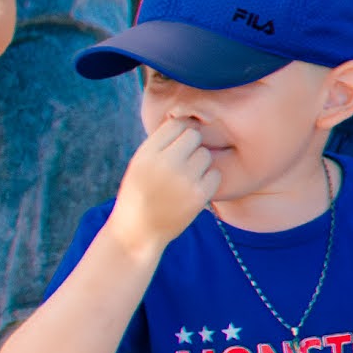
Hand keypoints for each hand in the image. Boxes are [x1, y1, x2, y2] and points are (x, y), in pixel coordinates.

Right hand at [107, 118, 221, 251]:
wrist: (138, 232)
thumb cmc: (139, 194)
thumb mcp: (139, 163)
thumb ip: (159, 144)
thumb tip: (187, 121)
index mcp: (147, 153)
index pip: (176, 124)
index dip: (182, 130)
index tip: (181, 140)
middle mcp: (165, 163)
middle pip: (194, 136)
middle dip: (192, 146)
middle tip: (184, 160)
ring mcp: (183, 179)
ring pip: (205, 155)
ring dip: (200, 163)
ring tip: (186, 177)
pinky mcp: (198, 195)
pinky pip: (215, 174)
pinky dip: (208, 180)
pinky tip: (195, 188)